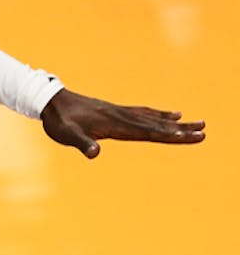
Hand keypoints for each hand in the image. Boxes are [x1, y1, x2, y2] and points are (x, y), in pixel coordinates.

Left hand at [41, 88, 204, 158]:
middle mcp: (120, 116)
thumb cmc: (58, 121)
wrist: (49, 101)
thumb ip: (81, 143)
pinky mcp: (115, 110)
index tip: (188, 136)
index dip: (167, 135)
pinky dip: (160, 114)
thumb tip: (94, 153)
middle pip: (156, 124)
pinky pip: (144, 112)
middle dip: (181, 129)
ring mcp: (119, 111)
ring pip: (153, 117)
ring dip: (176, 121)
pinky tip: (171, 114)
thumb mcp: (66, 135)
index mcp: (114, 124)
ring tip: (197, 122)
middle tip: (205, 131)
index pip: (146, 132)